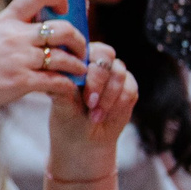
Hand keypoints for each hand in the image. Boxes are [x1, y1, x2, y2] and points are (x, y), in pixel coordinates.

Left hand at [44, 40, 138, 180]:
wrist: (84, 142)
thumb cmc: (67, 119)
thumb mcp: (60, 104)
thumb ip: (62, 86)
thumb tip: (62, 72)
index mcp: (76, 60)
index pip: (85, 47)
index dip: (84, 63)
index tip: (79, 84)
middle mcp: (96, 63)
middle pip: (106, 55)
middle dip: (98, 80)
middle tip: (89, 102)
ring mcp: (115, 74)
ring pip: (119, 74)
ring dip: (107, 97)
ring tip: (94, 115)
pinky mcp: (129, 88)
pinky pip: (130, 89)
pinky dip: (117, 105)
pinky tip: (104, 116)